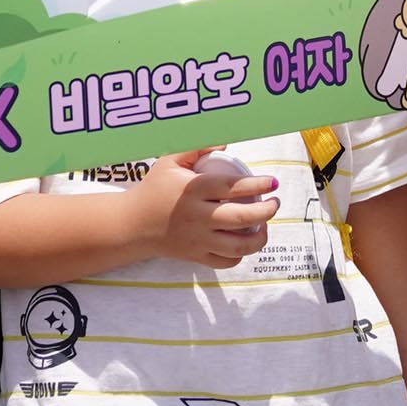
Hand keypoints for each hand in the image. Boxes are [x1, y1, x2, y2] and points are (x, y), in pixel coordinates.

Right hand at [132, 148, 279, 267]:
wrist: (132, 225)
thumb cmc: (154, 189)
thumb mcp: (170, 162)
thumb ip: (197, 149)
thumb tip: (226, 144)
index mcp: (193, 190)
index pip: (232, 187)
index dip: (257, 184)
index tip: (272, 182)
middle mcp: (197, 217)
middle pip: (241, 218)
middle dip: (266, 211)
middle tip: (274, 203)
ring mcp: (197, 240)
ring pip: (237, 246)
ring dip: (259, 237)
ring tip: (265, 225)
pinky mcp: (196, 257)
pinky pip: (225, 262)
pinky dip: (241, 254)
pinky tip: (244, 241)